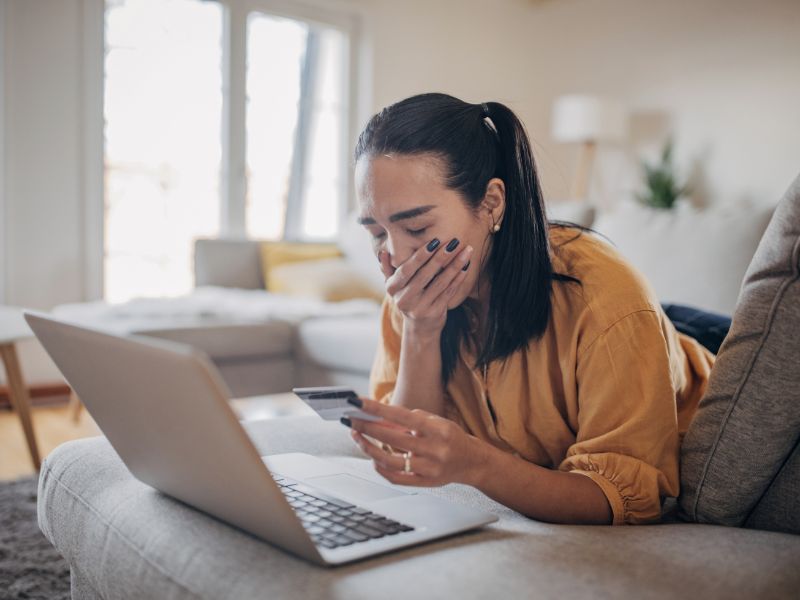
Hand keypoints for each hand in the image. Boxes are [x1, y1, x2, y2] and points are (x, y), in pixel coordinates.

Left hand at [344, 397, 485, 487]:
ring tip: (358, 436)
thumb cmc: (450, 437)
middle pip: (391, 438)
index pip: (401, 416)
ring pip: (389, 460)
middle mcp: (434, 449)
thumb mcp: (434, 422)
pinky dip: (380, 468)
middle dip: (366, 427)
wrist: (472, 462)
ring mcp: (429, 468)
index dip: (376, 409)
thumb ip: (408, 420)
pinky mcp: (424, 483)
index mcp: (437, 429)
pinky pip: (395, 478)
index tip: (357, 403)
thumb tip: (378, 419)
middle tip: (350, 420)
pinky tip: (373, 457)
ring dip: (368, 448)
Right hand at [378, 238, 471, 333]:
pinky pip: (449, 292)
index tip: (434, 241)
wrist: (419, 328)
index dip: (420, 256)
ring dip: (455, 265)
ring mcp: (420, 308)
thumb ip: (387, 268)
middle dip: (441, 257)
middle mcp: (405, 299)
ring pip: (440, 283)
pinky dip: (458, 278)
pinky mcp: (435, 313)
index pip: (406, 270)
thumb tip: (383, 252)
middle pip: (425, 275)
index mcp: (392, 288)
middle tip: (454, 242)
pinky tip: (466, 266)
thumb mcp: (393, 286)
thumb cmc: (407, 298)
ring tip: (466, 251)